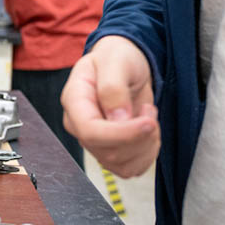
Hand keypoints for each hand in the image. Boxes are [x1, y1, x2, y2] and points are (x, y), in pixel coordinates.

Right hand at [61, 35, 158, 176]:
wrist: (126, 63)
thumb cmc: (117, 56)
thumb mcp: (116, 61)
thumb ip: (113, 87)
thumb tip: (117, 119)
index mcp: (74, 101)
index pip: (90, 131)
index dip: (122, 134)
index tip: (149, 122)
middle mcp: (80, 124)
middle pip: (108, 152)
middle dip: (140, 137)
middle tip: (150, 110)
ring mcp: (95, 140)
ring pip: (121, 165)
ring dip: (146, 146)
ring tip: (148, 118)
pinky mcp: (111, 150)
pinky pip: (131, 168)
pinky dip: (148, 154)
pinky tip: (148, 131)